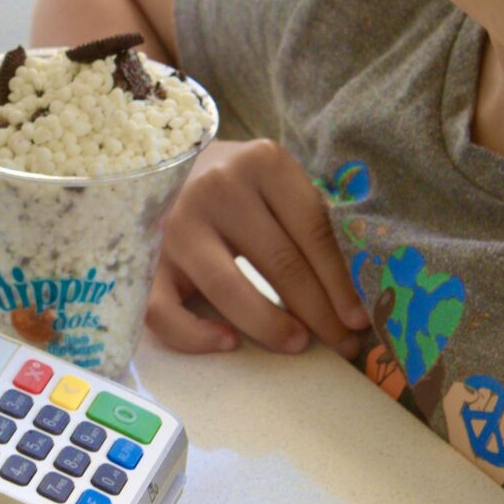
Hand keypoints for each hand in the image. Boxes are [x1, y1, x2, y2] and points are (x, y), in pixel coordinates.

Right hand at [148, 140, 370, 356]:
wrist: (165, 159)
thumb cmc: (238, 180)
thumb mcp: (276, 181)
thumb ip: (306, 221)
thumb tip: (350, 298)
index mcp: (262, 164)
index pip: (313, 230)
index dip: (341, 281)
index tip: (360, 319)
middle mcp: (217, 189)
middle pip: (279, 262)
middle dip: (319, 312)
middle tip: (343, 343)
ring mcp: (176, 224)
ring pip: (227, 289)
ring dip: (269, 325)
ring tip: (298, 344)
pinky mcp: (143, 258)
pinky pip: (164, 310)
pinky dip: (196, 335)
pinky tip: (228, 342)